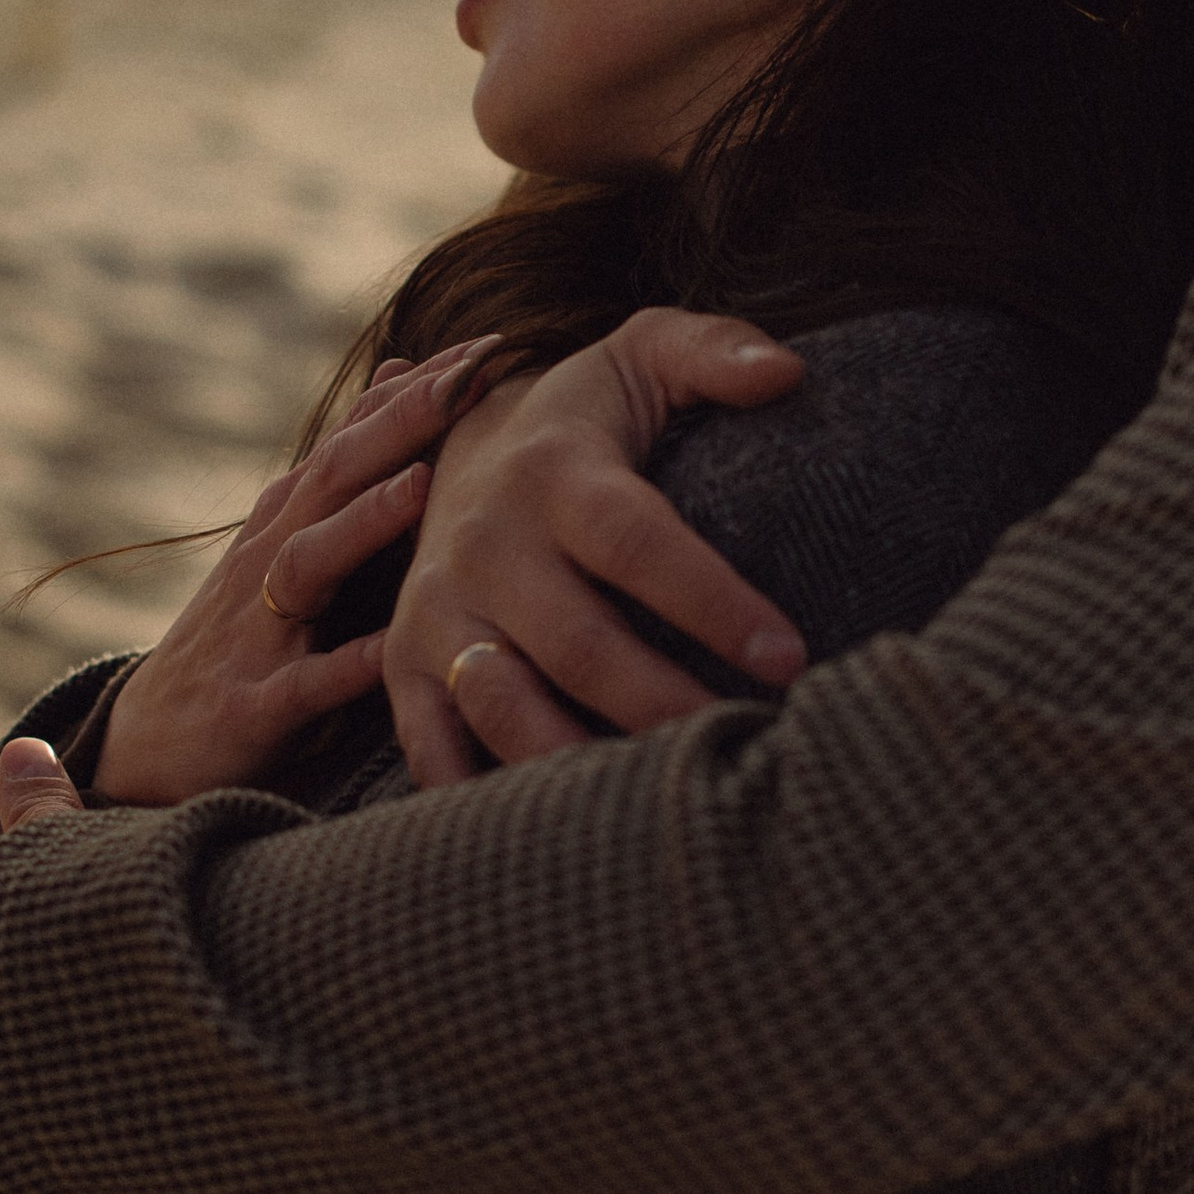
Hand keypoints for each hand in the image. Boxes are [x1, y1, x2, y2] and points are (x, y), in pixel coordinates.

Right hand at [96, 342, 497, 803]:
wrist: (149, 747)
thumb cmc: (245, 642)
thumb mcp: (293, 544)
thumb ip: (348, 470)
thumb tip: (401, 372)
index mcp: (287, 522)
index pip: (353, 439)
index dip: (415, 393)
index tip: (488, 348)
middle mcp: (269, 561)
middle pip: (332, 477)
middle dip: (399, 425)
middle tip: (468, 380)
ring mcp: (258, 632)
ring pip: (309, 563)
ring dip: (363, 523)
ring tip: (423, 486)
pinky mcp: (255, 707)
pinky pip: (305, 684)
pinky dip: (346, 664)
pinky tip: (395, 648)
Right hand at [385, 310, 808, 783]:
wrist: (454, 442)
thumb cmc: (584, 414)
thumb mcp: (643, 355)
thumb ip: (715, 350)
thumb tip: (788, 372)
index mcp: (554, 473)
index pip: (639, 543)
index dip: (713, 601)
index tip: (789, 657)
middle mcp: (486, 546)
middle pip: (578, 644)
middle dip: (664, 705)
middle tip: (745, 749)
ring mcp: (439, 611)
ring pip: (503, 707)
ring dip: (578, 767)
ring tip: (659, 809)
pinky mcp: (403, 664)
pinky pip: (431, 747)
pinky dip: (476, 802)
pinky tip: (555, 842)